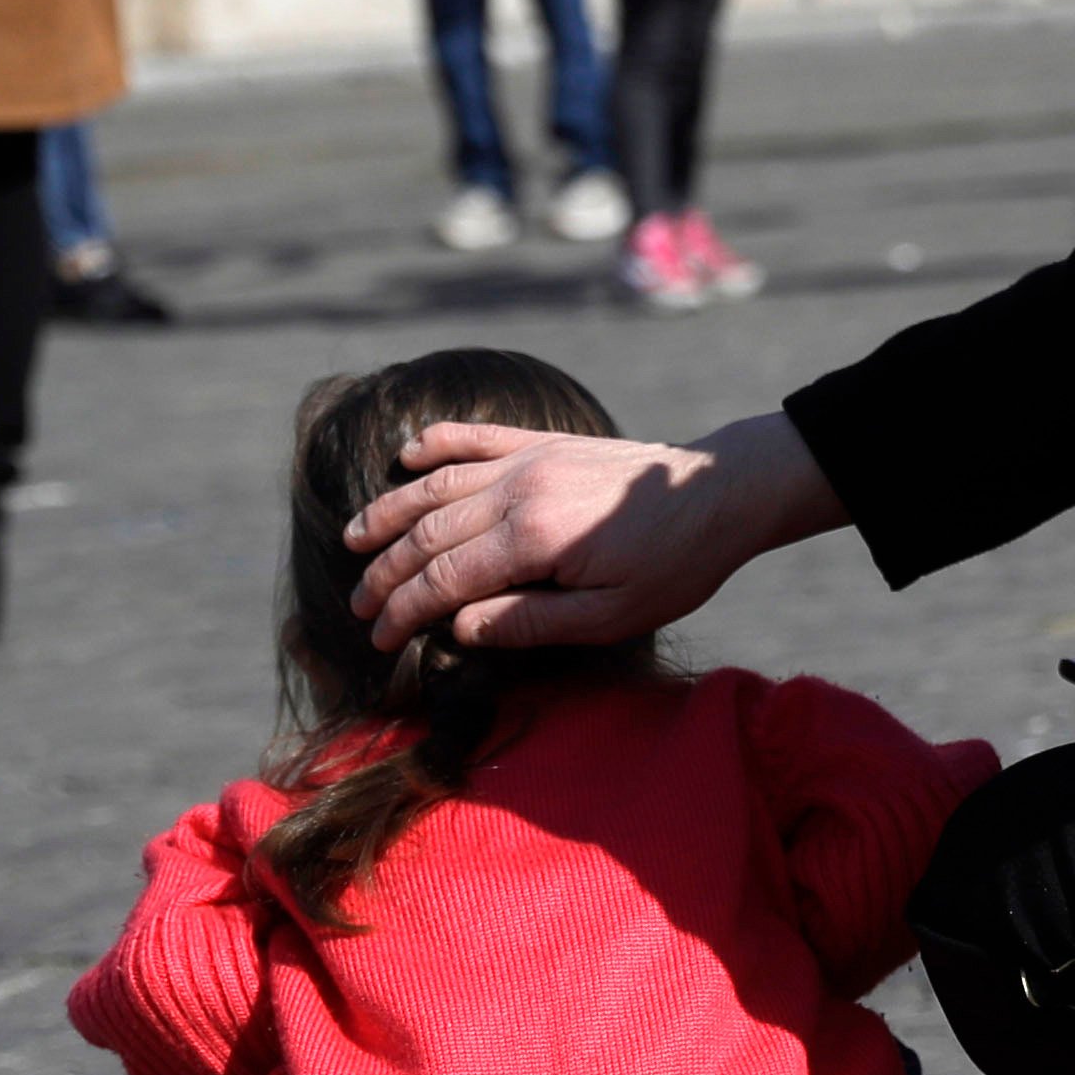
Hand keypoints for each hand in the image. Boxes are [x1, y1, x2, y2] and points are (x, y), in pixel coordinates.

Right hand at [342, 407, 838, 652]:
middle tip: (357, 604)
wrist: (721, 492)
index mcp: (534, 538)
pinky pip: (478, 437)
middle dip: (385, 570)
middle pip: (429, 530)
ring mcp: (531, 458)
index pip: (444, 577)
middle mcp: (522, 489)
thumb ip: (529, 623)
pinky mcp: (546, 443)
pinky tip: (407, 454)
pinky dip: (438, 442)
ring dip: (390, 510)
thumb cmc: (674, 565)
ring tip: (353, 538)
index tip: (379, 637)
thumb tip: (459, 626)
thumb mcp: (610, 616)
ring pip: (439, 482)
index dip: (403, 609)